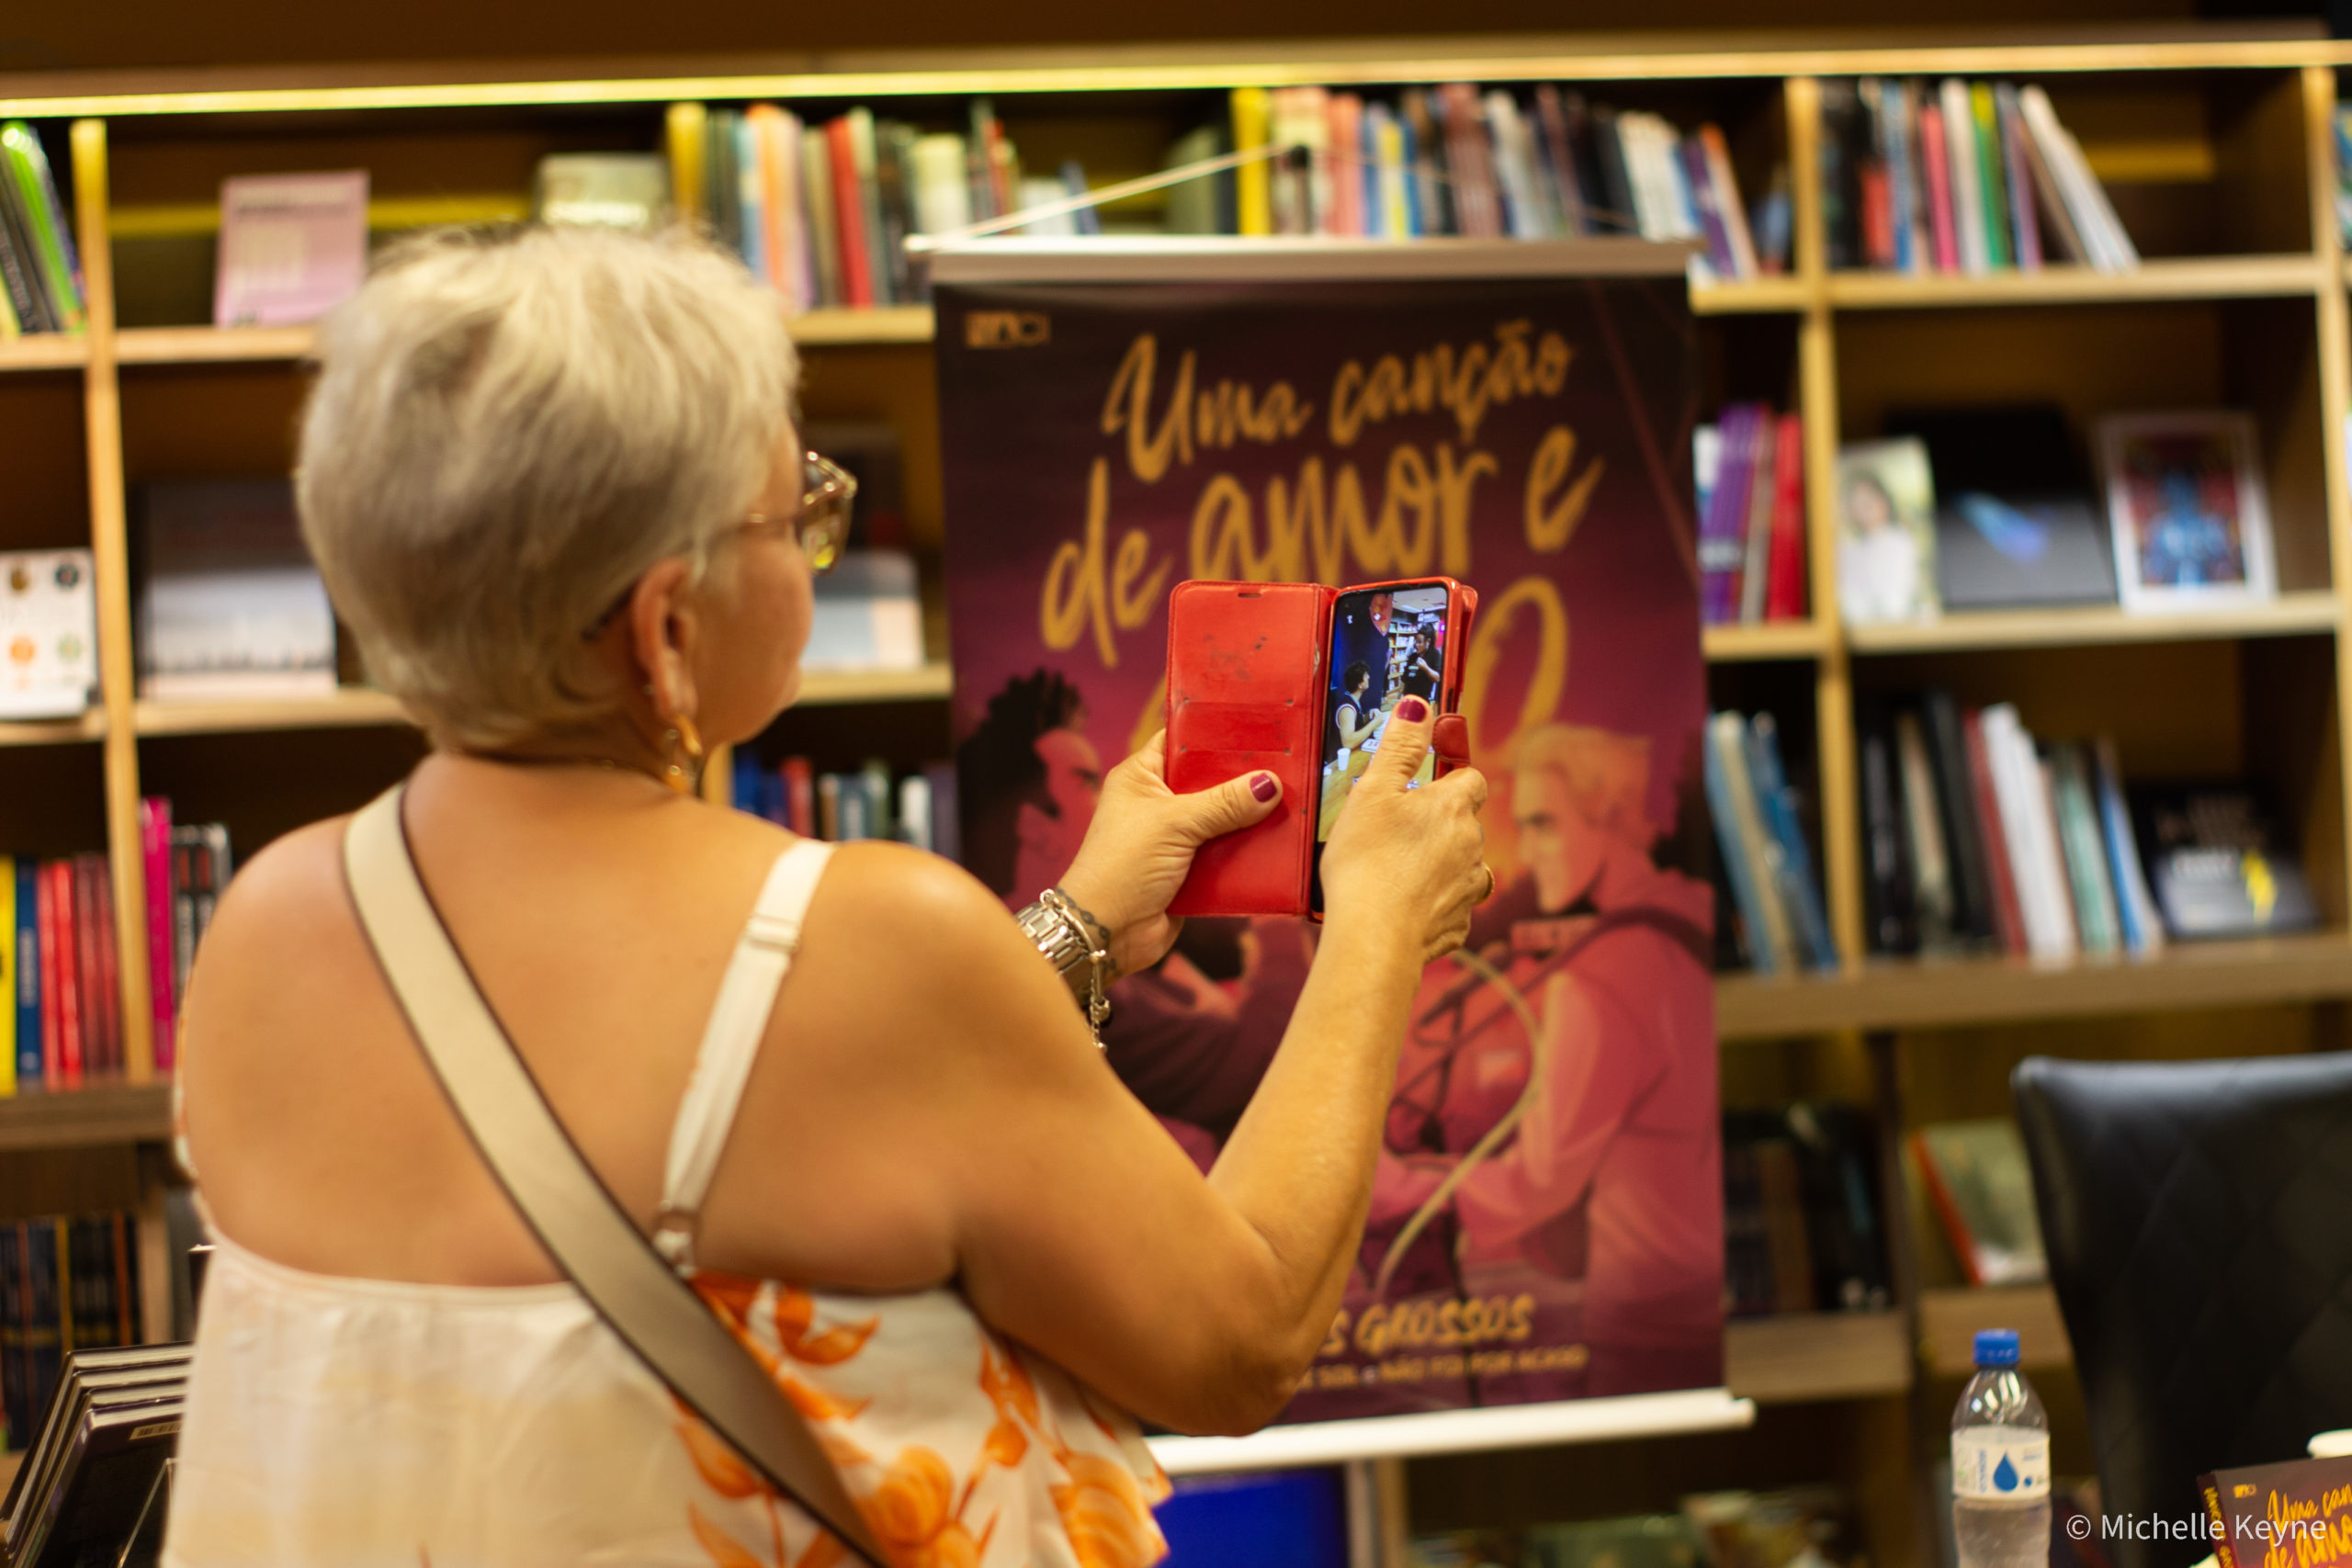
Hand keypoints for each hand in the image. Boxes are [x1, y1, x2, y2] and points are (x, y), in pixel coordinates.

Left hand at [1055, 731, 1281, 976]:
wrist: (1106, 934)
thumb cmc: (1124, 866)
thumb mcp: (1175, 824)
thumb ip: (1224, 803)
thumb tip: (1270, 784)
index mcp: (1142, 777)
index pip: (1181, 741)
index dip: (1214, 732)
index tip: (1257, 723)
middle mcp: (1159, 803)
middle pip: (1210, 780)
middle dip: (1244, 778)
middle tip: (1287, 763)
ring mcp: (1176, 838)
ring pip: (1224, 819)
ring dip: (1251, 817)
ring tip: (1295, 800)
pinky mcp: (1192, 871)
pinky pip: (1228, 853)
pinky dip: (1248, 851)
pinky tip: (1282, 840)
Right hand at [1319, 697, 1487, 964]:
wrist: (1373, 939)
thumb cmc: (1368, 863)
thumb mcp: (1372, 791)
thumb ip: (1399, 747)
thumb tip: (1420, 706)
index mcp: (1453, 807)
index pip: (1470, 778)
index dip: (1450, 775)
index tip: (1427, 779)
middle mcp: (1472, 846)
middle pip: (1463, 824)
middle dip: (1437, 824)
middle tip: (1394, 830)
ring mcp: (1468, 889)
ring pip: (1461, 867)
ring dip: (1438, 866)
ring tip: (1395, 872)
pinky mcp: (1457, 927)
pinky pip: (1449, 907)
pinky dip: (1431, 905)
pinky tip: (1401, 907)